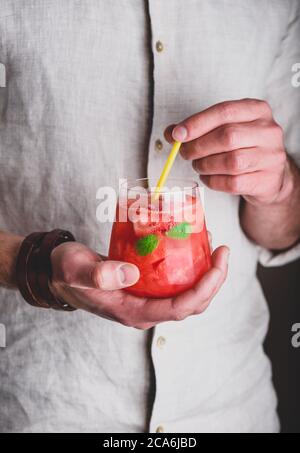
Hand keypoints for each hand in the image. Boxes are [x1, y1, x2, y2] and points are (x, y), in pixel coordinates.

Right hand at [50, 241, 228, 329]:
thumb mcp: (78, 270)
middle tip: (223, 251)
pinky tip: (192, 246)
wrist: (58, 272)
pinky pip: (175, 282)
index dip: (205, 289)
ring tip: (214, 247)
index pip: (180, 308)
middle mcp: (145, 310)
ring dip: (206, 275)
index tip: (218, 263)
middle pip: (191, 304)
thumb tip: (131, 274)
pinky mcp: (146, 287)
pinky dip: (190, 267)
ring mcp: (146, 299)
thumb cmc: (67, 271)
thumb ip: (100, 274)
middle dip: (214, 281)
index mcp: (134, 312)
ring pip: (187, 294)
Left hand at [165, 99, 289, 205]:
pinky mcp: (266, 180)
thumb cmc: (243, 148)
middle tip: (185, 153)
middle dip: (198, 147)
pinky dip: (213, 181)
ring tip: (198, 165)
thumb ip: (199, 127)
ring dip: (205, 165)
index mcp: (258, 110)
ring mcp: (271, 157)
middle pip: (227, 136)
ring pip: (231, 162)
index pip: (224, 111)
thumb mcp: (225, 129)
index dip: (197, 123)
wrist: (269, 176)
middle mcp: (269, 131)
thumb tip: (172, 133)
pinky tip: (208, 177)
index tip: (177, 134)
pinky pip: (233, 183)